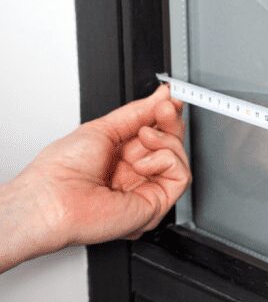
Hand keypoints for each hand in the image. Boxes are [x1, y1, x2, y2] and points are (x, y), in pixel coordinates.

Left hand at [1, 85, 189, 269]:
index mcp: (122, 159)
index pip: (157, 135)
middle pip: (173, 145)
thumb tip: (161, 96)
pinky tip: (141, 163)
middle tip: (164, 109)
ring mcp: (147, 190)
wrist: (52, 199)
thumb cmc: (62, 171)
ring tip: (142, 138)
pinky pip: (181, 175)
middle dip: (171, 122)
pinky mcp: (157, 205)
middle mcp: (137, 175)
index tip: (168, 99)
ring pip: (180, 158)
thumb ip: (138, 113)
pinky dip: (166, 160)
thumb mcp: (104, 128)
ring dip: (165, 140)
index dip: (166, 117)